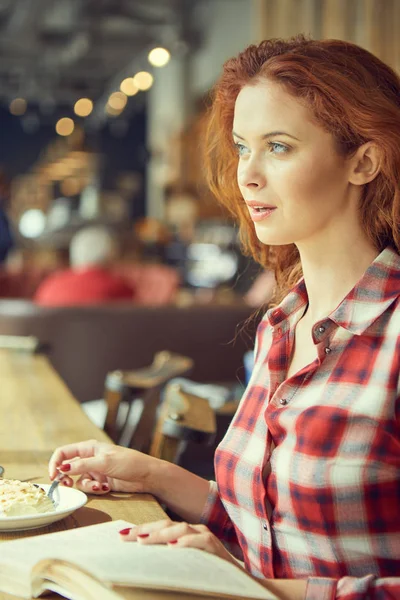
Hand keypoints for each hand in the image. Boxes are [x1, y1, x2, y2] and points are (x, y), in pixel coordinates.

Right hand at [48, 439, 158, 494]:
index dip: (55, 463)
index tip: (53, 476)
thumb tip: (62, 467)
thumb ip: (83, 465)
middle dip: (66, 478)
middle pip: (67, 468)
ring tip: (98, 487)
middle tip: (67, 485)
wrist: (146, 476)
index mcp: (89, 448)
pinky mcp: (100, 482)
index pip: (64, 452)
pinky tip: (106, 488)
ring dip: (86, 486)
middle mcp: (89, 458)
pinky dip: (95, 490)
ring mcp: (95, 471)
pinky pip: (89, 488)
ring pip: (78, 481)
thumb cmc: (128, 462)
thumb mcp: (104, 462)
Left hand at [119, 519, 237, 566]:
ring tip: (143, 540)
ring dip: (161, 534)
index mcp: (185, 534)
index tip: (121, 535)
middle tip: (125, 537)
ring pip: (181, 529)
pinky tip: (173, 547)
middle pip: (166, 524)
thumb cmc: (209, 574)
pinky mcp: (216, 547)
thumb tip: (144, 560)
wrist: (239, 582)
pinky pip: (201, 541)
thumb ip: (169, 559)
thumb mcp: (185, 565)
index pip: (160, 527)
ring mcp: (206, 536)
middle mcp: (194, 531)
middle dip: (144, 529)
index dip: (141, 529)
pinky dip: (187, 542)